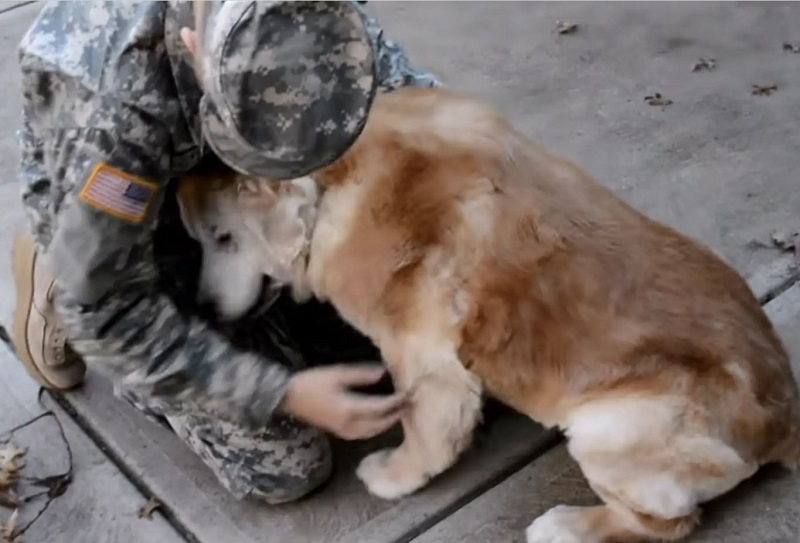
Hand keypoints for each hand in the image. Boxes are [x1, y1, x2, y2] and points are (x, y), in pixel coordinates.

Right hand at [281, 364, 407, 439]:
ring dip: (390, 421)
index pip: (382, 408)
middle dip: (398, 412)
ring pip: (376, 431)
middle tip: (413, 401)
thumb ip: (362, 374)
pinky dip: (380, 426)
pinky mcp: (342, 433)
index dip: (398, 401)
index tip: (411, 391)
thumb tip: (384, 373)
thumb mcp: (337, 373)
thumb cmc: (312, 382)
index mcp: (350, 409)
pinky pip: (367, 434)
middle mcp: (350, 425)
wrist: (289, 398)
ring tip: (402, 408)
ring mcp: (346, 432)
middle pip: (382, 423)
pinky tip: (385, 418)